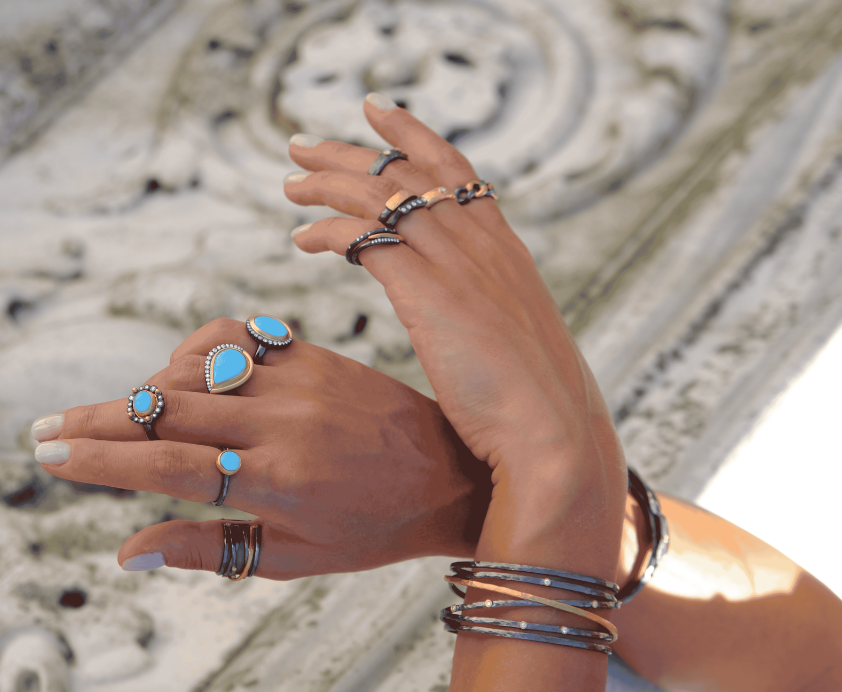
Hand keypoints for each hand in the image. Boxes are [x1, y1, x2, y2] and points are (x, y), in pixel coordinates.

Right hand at [30, 318, 489, 578]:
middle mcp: (280, 424)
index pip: (166, 468)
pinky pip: (233, 337)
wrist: (451, 471)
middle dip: (96, 421)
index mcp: (277, 484)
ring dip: (142, 389)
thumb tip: (124, 554)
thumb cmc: (373, 527)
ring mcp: (294, 380)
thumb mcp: (293, 558)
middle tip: (43, 428)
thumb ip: (207, 549)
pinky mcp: (308, 352)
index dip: (102, 462)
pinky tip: (181, 372)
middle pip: (165, 413)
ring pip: (192, 370)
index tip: (50, 457)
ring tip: (116, 416)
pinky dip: (194, 351)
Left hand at [285, 96, 624, 565]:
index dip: (412, 134)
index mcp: (503, 248)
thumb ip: (488, 315)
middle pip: (404, 172)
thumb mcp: (515, 341)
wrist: (551, 430)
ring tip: (290, 184)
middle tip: (302, 146)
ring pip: (378, 196)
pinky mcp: (427, 290)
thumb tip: (469, 322)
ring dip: (328, 184)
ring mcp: (455, 262)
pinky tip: (303, 240)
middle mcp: (480, 242)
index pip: (454, 168)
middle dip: (348, 153)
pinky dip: (329, 231)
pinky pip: (365, 238)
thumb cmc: (534, 404)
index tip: (376, 111)